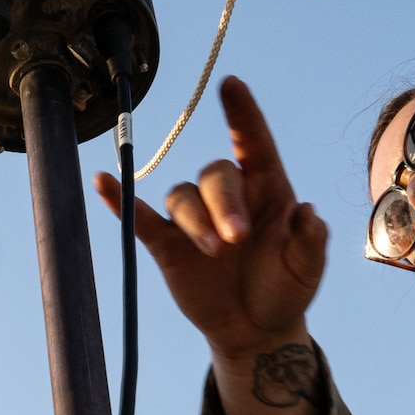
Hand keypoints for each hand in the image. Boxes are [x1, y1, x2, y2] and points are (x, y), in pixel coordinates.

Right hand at [94, 76, 326, 365]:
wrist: (255, 330)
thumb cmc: (285, 291)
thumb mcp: (307, 270)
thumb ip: (310, 242)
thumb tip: (307, 212)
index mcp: (266, 191)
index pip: (253, 143)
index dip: (242, 114)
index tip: (230, 84)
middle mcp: (228, 196)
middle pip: (215, 174)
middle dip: (223, 203)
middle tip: (235, 239)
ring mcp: (195, 218)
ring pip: (182, 196)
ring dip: (195, 220)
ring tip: (213, 252)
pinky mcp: (168, 243)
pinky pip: (139, 216)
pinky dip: (121, 199)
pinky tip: (104, 182)